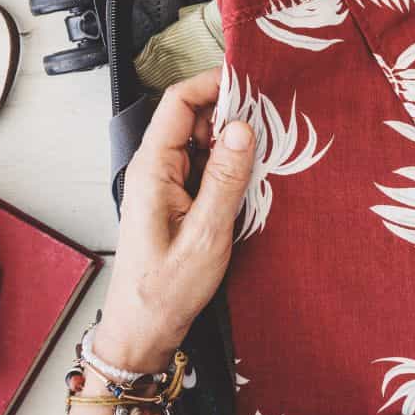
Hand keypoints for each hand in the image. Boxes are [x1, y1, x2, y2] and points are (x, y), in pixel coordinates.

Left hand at [94, 68, 255, 372]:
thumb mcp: (206, 234)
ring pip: (200, 143)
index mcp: (152, 168)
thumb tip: (243, 129)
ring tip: (265, 154)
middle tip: (270, 124)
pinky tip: (249, 180)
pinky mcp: (176, 200)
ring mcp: (164, 184)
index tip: (251, 83)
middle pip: (192, 118)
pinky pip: (202, 168)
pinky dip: (227, 167)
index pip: (178, 102)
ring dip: (231, 143)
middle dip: (230, 115)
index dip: (213, 84)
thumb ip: (225, 178)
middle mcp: (154, 169)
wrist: (144, 331)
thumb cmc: (166, 290)